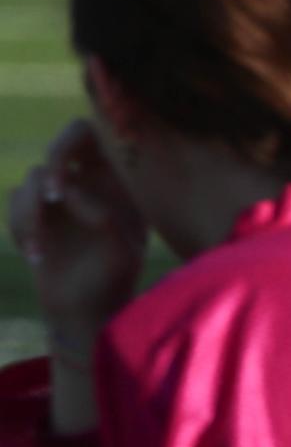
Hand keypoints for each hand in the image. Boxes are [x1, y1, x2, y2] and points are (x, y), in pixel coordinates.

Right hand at [8, 120, 146, 344]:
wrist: (87, 311)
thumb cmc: (114, 280)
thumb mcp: (120, 252)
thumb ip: (103, 219)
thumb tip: (69, 193)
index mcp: (117, 181)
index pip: (96, 134)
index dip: (72, 142)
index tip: (66, 179)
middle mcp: (89, 181)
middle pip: (60, 144)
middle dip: (49, 171)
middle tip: (51, 198)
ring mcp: (59, 197)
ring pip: (30, 179)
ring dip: (29, 214)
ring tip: (37, 251)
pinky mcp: (36, 215)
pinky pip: (14, 201)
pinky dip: (19, 226)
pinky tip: (36, 256)